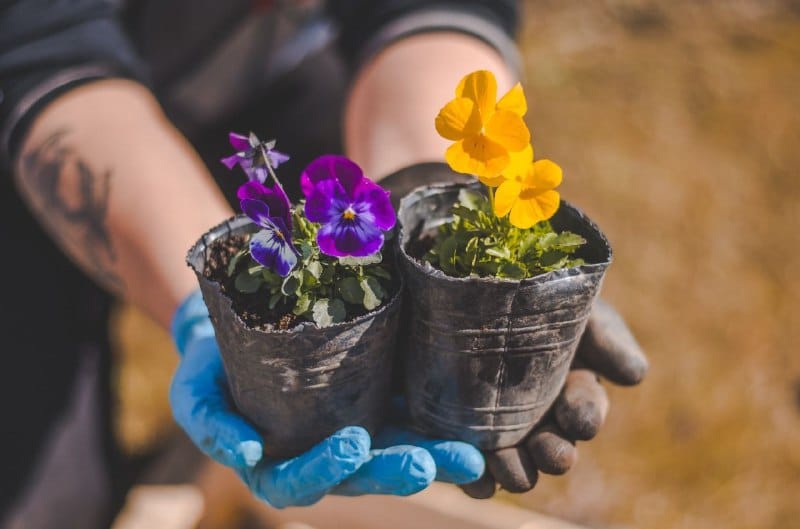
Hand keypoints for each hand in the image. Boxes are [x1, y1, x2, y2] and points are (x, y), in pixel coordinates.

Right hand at [170, 290, 483, 507]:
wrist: (240, 331)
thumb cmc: (212, 368)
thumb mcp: (195, 393)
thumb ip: (211, 425)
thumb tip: (245, 455)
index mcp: (278, 465)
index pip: (300, 483)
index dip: (324, 470)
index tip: (349, 444)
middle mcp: (323, 456)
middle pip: (362, 475)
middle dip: (395, 472)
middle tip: (425, 463)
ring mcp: (356, 430)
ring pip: (397, 453)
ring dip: (435, 457)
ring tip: (470, 456)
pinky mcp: (380, 402)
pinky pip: (413, 418)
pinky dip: (443, 425)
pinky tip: (476, 424)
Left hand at [459, 299, 648, 497]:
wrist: (468, 290)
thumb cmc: (532, 297)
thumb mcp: (572, 304)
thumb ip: (605, 334)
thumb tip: (633, 374)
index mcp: (573, 390)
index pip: (585, 407)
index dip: (584, 412)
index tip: (577, 416)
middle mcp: (542, 420)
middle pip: (554, 448)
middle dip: (554, 453)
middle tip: (547, 450)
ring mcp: (501, 433)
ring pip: (516, 466)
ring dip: (515, 470)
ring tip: (506, 464)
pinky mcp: (460, 438)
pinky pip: (470, 470)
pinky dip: (475, 478)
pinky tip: (475, 478)